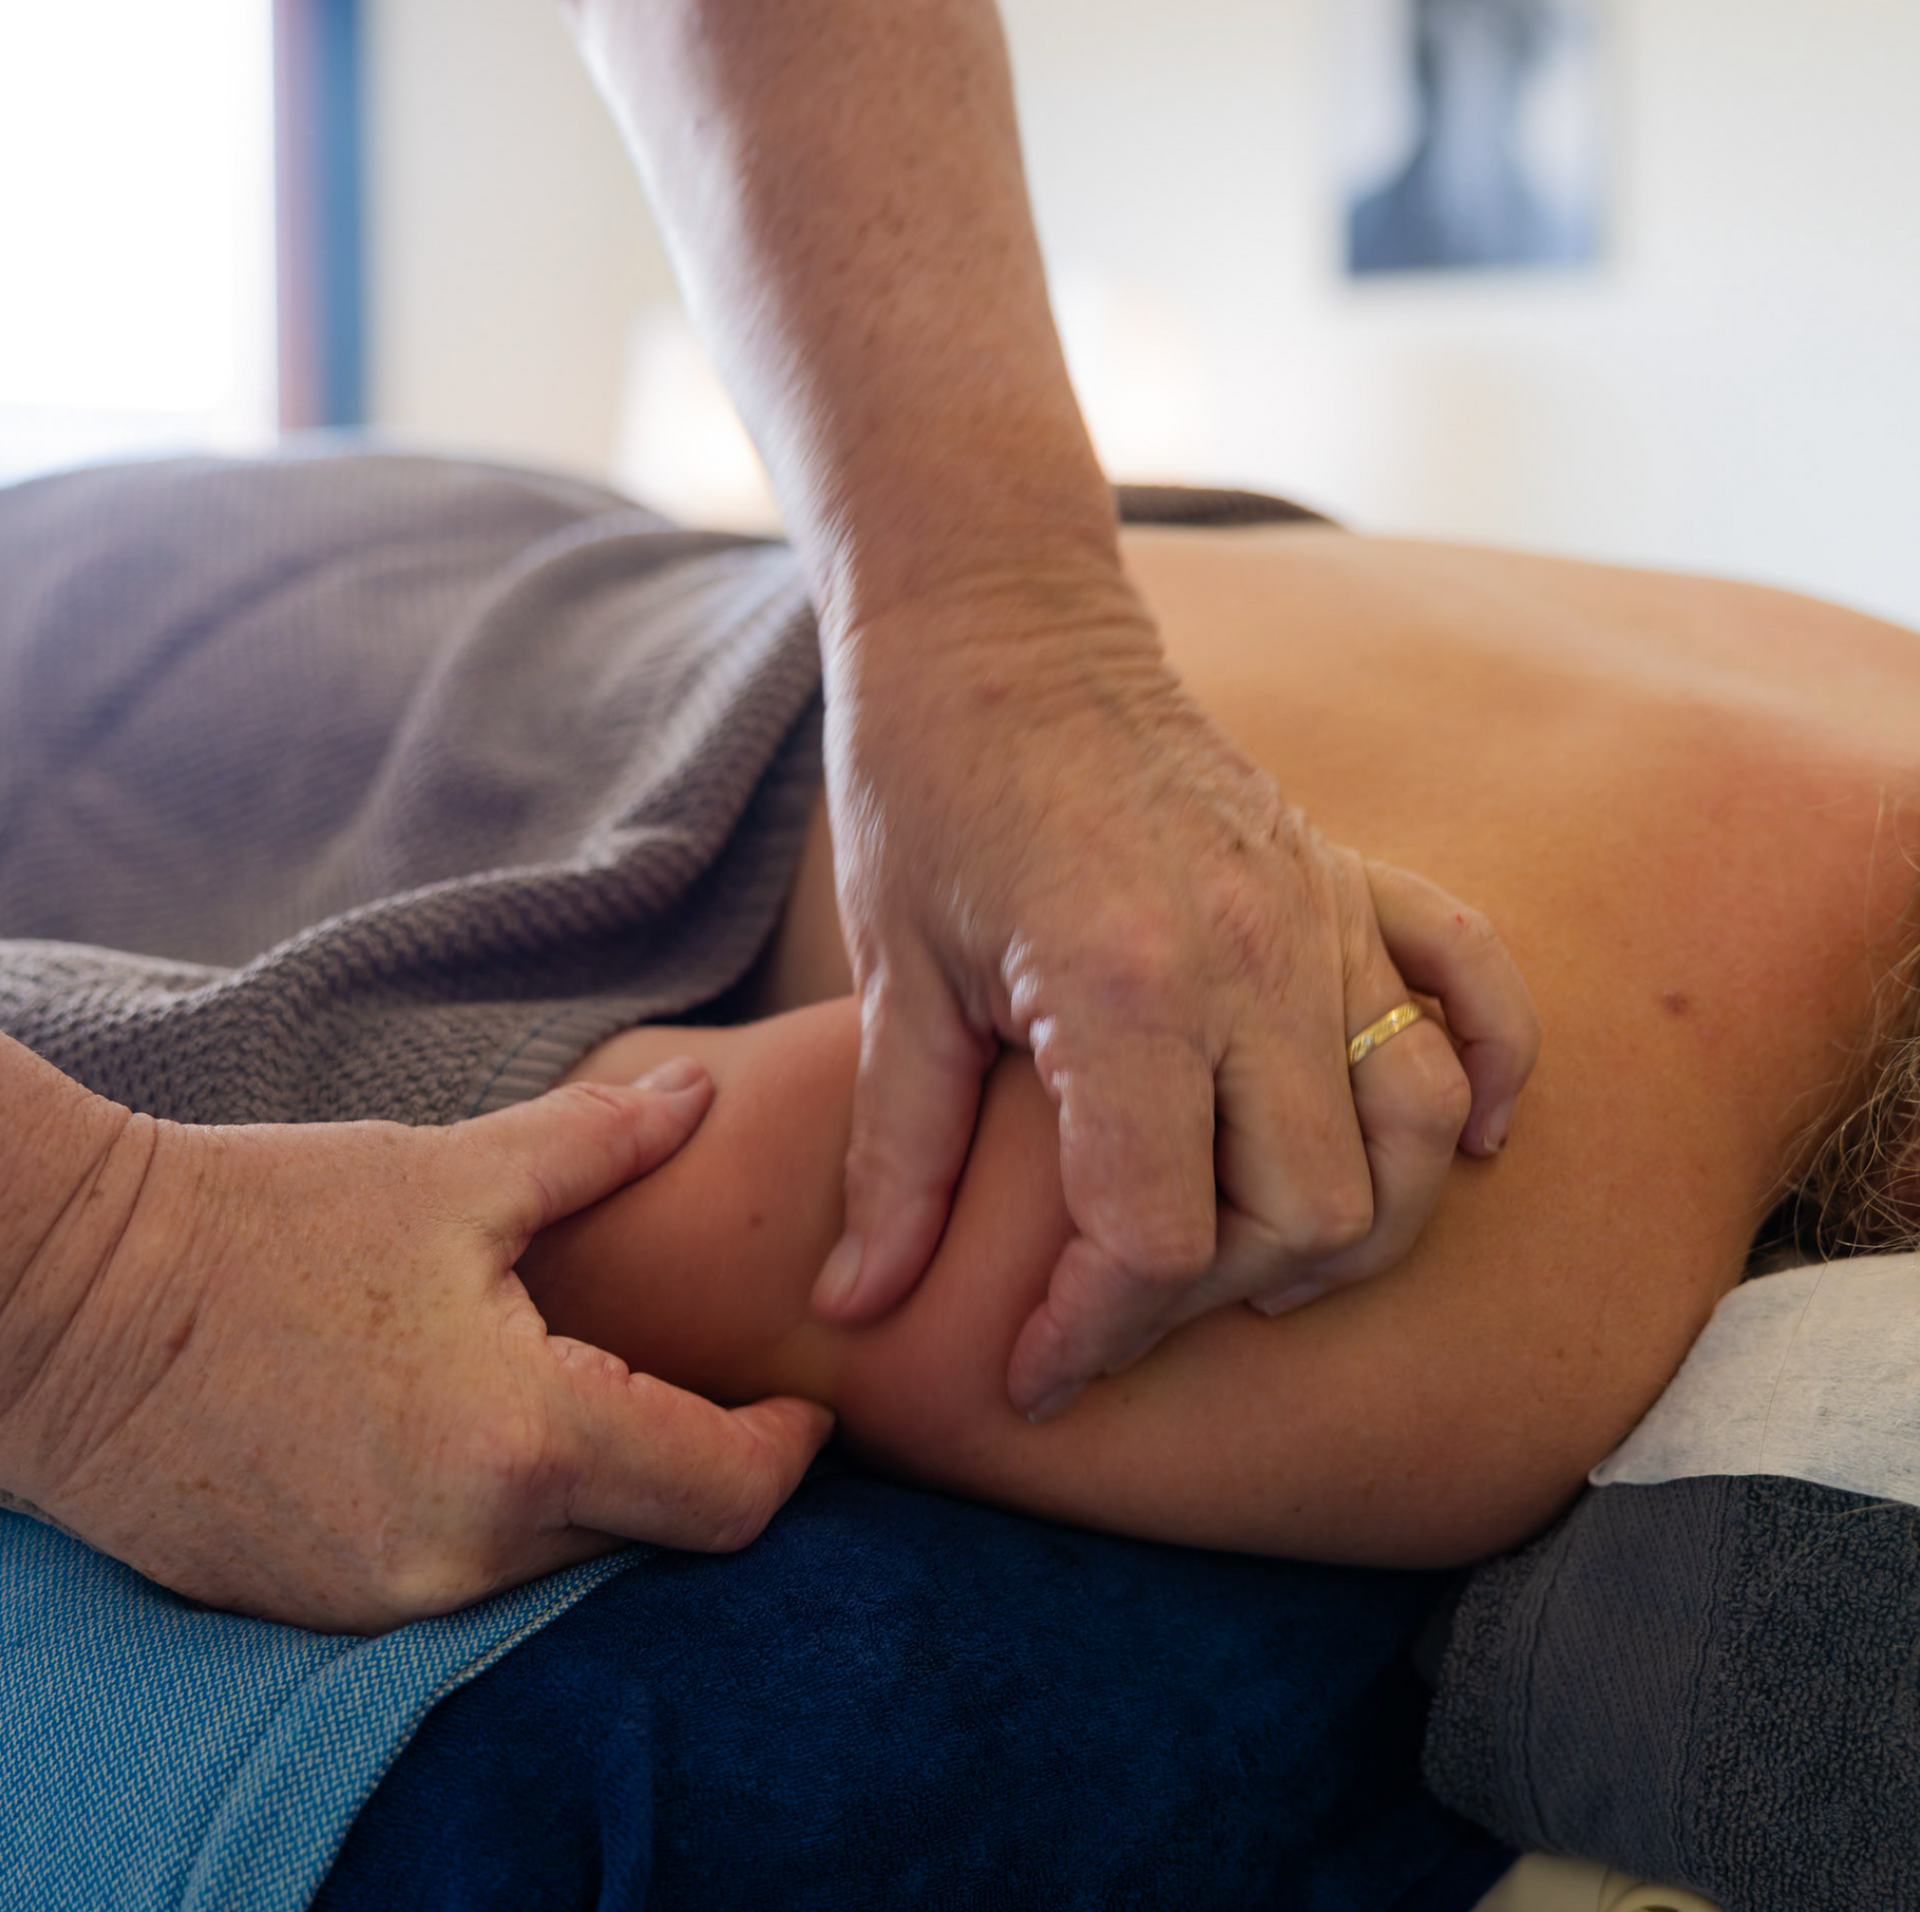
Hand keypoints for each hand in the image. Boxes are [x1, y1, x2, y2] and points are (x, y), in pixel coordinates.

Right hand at [0, 1062, 831, 1631]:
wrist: (67, 1306)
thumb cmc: (266, 1220)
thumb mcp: (453, 1173)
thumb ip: (605, 1145)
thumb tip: (706, 1094)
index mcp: (525, 1442)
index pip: (724, 1496)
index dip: (788, 1455)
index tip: (805, 1412)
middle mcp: (467, 1554)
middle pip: (651, 1537)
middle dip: (698, 1469)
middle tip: (715, 1392)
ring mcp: (389, 1601)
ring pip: (562, 1567)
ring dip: (603, 1497)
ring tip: (601, 1401)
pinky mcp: (325, 1612)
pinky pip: (468, 1585)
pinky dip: (510, 1524)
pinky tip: (491, 1440)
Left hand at [809, 567, 1538, 1416]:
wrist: (999, 623)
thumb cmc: (925, 785)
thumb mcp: (897, 975)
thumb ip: (898, 1153)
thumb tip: (858, 1304)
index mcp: (1125, 986)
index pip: (1156, 1237)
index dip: (1093, 1335)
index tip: (1035, 1370)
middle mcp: (1255, 954)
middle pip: (1307, 1212)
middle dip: (1209, 1302)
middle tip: (1116, 1311)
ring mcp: (1322, 908)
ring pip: (1412, 1130)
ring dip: (1353, 1229)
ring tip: (1257, 1271)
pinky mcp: (1350, 873)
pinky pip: (1479, 986)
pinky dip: (1491, 1074)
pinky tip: (1468, 1141)